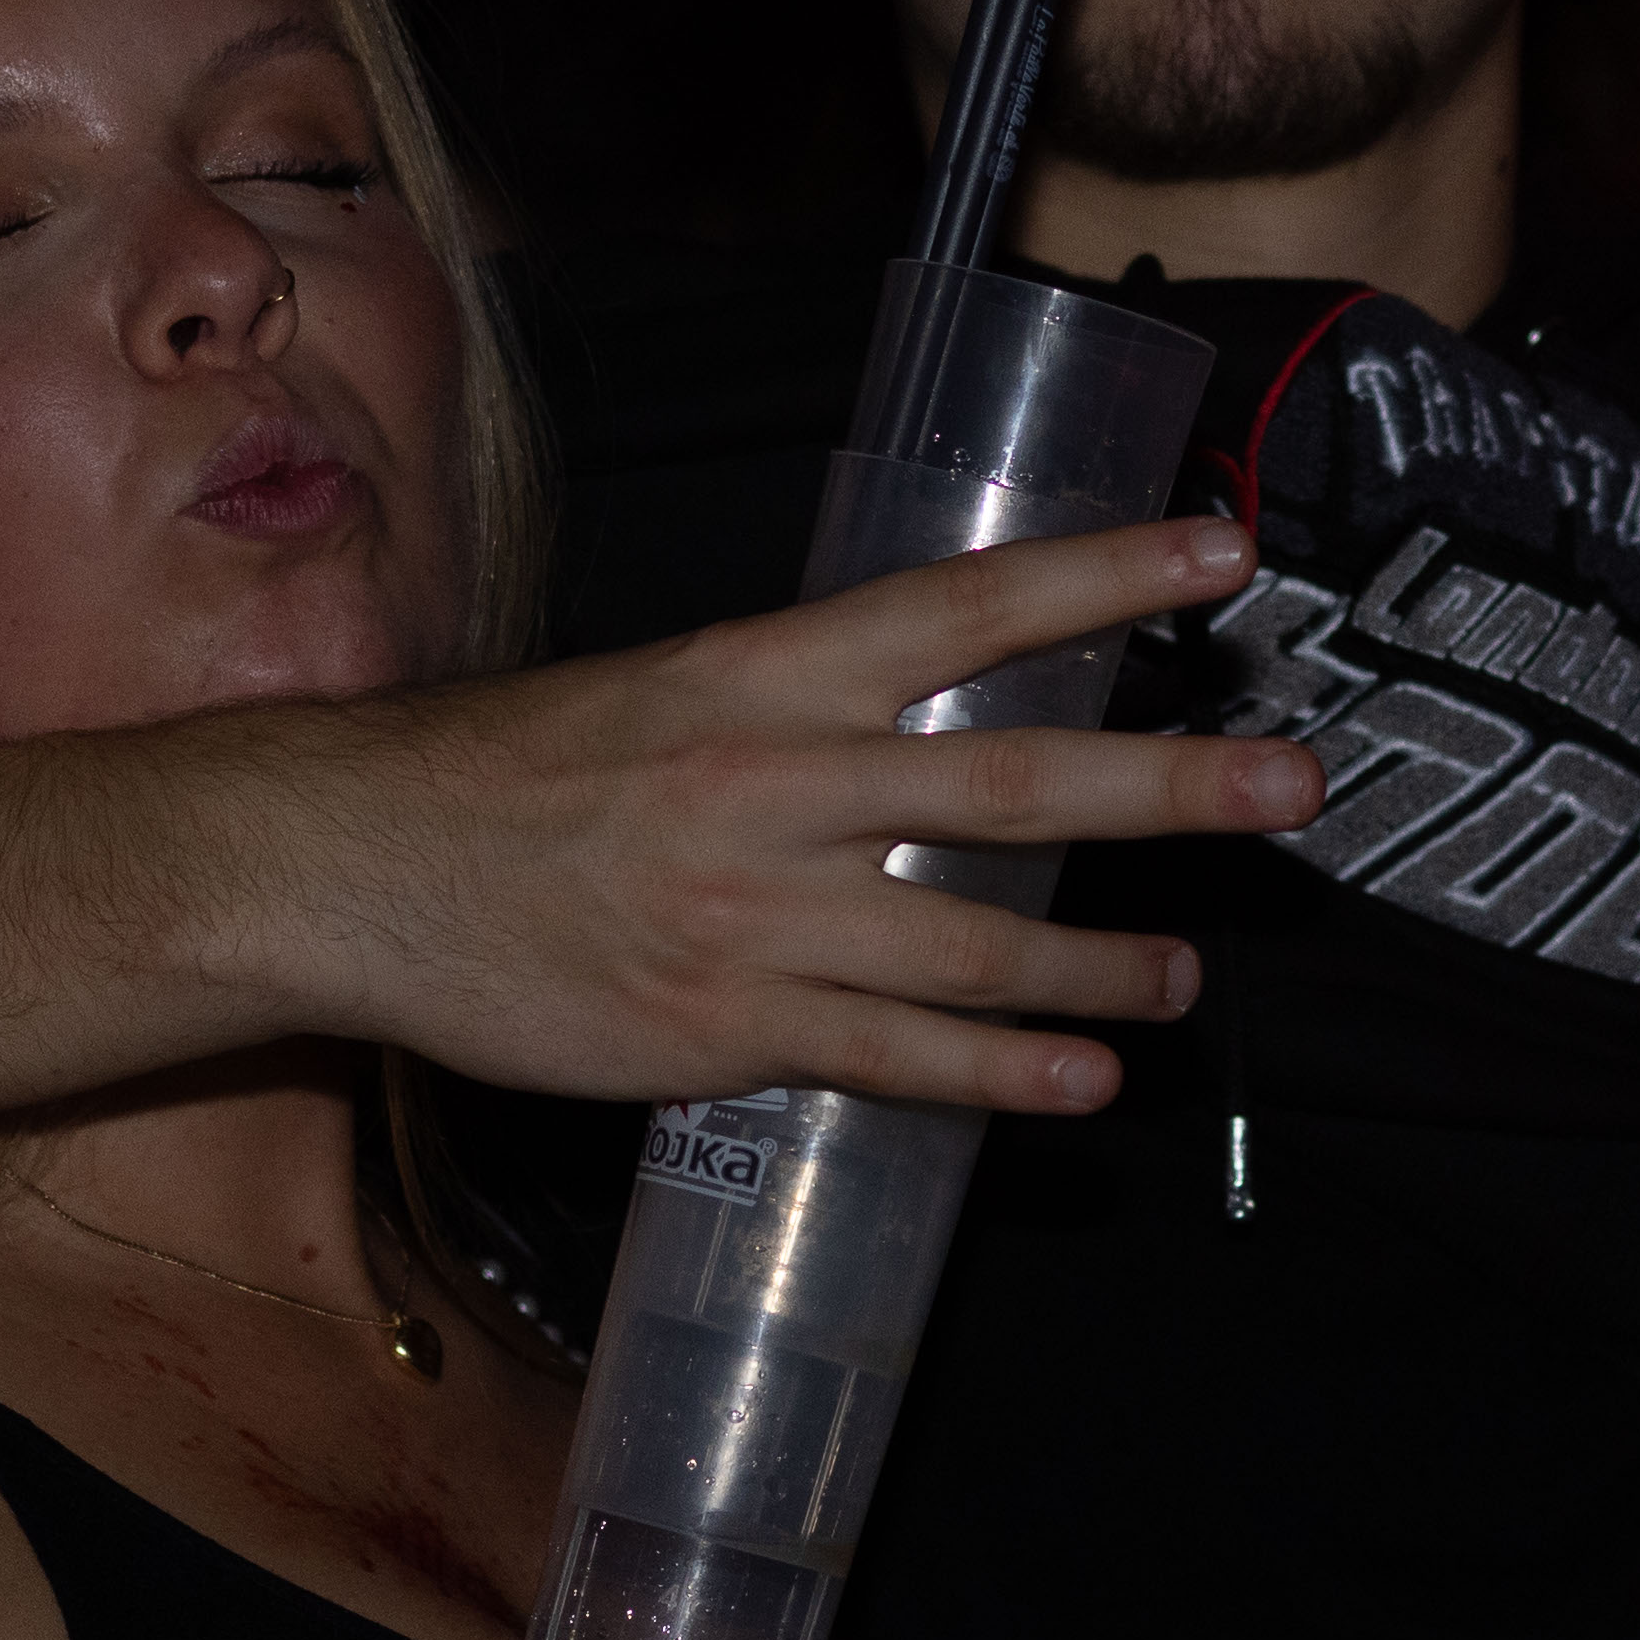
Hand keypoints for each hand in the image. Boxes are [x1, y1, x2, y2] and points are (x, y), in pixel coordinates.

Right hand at [310, 513, 1322, 1111]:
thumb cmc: (507, 774)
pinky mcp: (721, 1028)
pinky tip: (1081, 1082)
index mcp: (763, 673)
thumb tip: (939, 713)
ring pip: (972, 941)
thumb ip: (800, 707)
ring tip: (1188, 977)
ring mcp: (754, 916)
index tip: (1222, 556)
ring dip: (1102, 962)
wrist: (347, 867)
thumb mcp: (663, 690)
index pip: (969, 607)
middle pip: (1014, 783)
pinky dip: (999, 1072)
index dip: (1105, 579)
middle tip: (1292, 788)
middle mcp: (776, 784)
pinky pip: (891, 1056)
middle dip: (1170, 786)